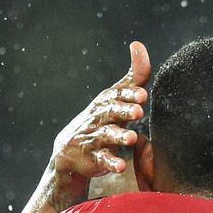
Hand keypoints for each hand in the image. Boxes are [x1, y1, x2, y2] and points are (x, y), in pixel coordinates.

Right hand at [50, 41, 151, 191]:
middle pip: (111, 112)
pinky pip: (102, 160)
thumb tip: (138, 45)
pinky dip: (111, 162)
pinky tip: (121, 166)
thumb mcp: (116, 98)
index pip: (116, 95)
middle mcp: (99, 118)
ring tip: (131, 139)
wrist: (70, 152)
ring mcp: (94, 138)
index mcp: (106, 102)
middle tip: (138, 112)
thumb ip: (133, 76)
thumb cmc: (102, 120)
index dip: (128, 94)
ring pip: (106, 136)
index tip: (142, 95)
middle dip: (123, 111)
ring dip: (119, 136)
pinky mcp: (92, 158)